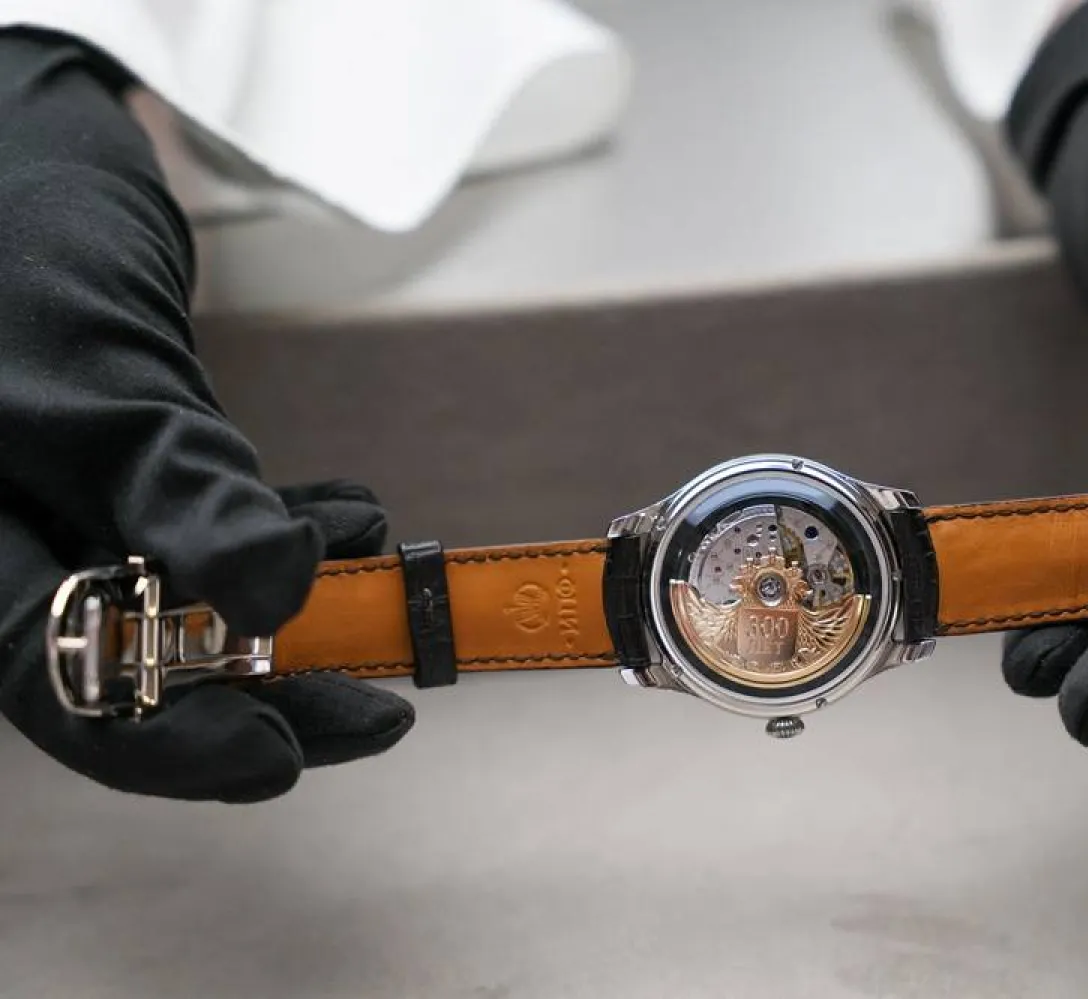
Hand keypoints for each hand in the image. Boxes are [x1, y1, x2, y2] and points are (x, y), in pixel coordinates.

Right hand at [0, 30, 413, 799]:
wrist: (18, 141)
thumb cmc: (18, 244)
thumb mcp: (89, 377)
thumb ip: (175, 489)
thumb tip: (275, 597)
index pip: (58, 690)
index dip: (176, 742)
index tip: (292, 752)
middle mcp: (1, 543)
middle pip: (129, 665)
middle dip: (265, 685)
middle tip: (377, 702)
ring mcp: (54, 506)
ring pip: (178, 599)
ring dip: (290, 603)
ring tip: (382, 582)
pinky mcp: (111, 462)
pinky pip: (194, 524)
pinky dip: (271, 525)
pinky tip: (352, 513)